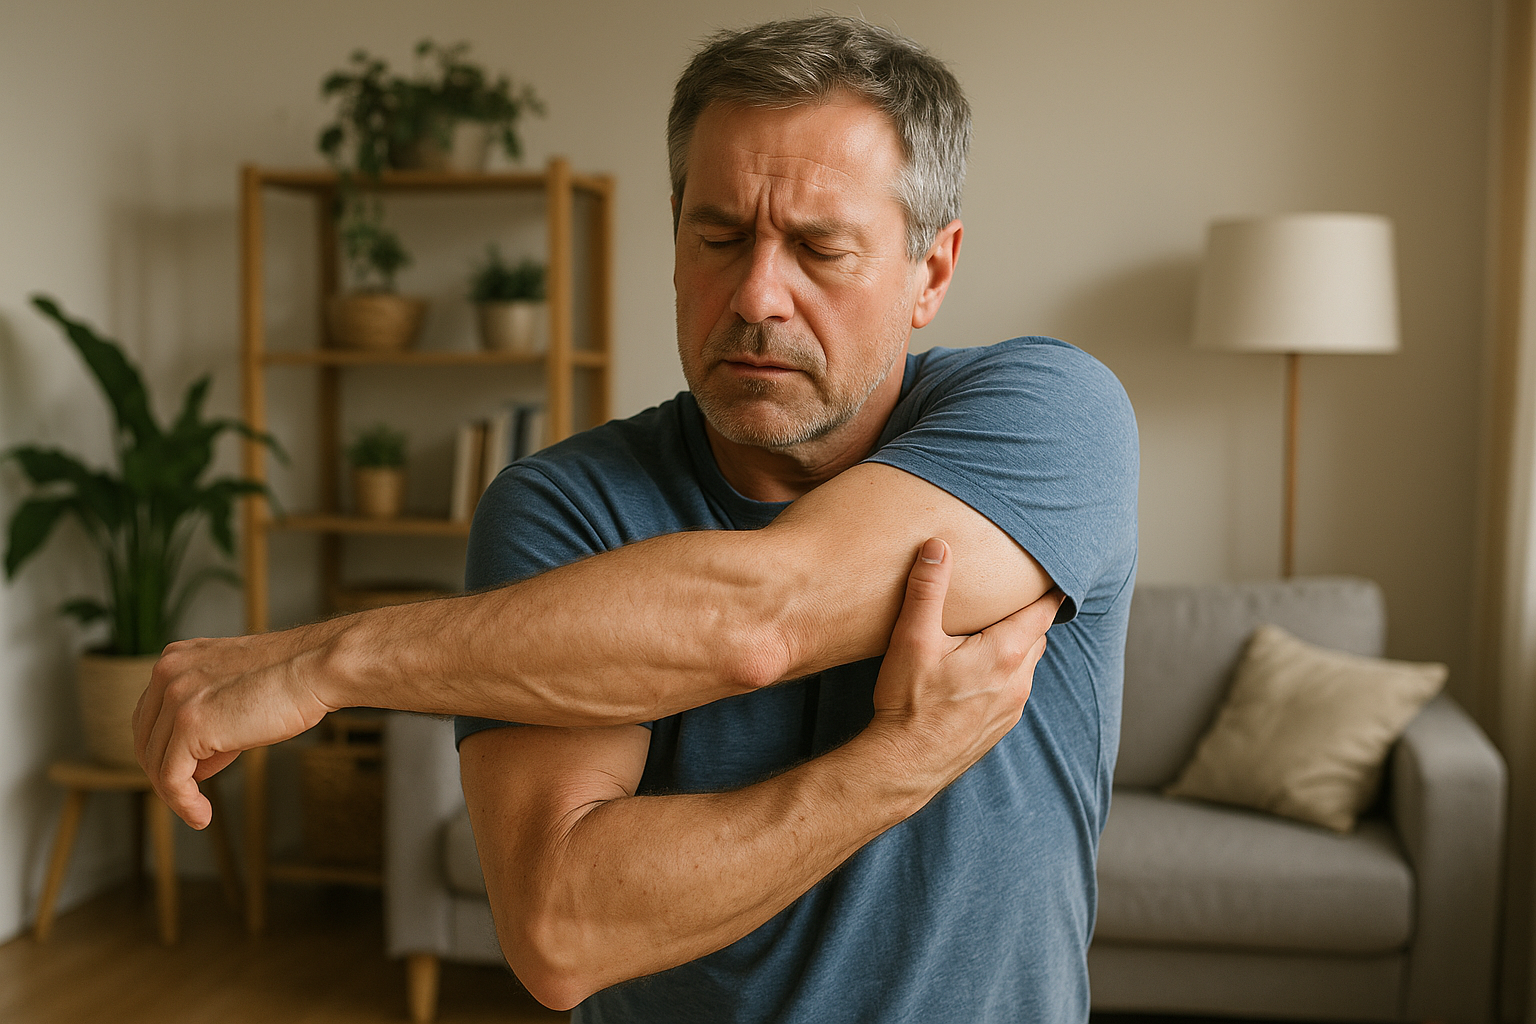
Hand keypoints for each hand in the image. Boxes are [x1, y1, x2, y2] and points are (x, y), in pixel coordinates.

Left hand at [133, 623, 343, 827]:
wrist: (318, 668)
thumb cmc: (293, 679)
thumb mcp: (236, 691)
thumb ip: (209, 716)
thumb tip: (197, 763)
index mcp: (175, 659)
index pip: (150, 715)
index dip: (165, 749)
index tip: (188, 772)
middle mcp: (168, 673)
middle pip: (145, 739)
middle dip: (165, 772)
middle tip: (191, 794)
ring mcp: (176, 697)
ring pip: (156, 763)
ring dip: (176, 793)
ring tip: (199, 811)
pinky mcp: (190, 725)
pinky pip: (172, 779)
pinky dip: (183, 804)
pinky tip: (201, 816)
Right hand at [866, 537, 1061, 794]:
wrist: (905, 766)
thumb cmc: (908, 703)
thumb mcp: (912, 639)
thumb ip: (927, 589)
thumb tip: (937, 546)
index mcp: (1005, 653)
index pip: (1043, 611)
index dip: (1049, 589)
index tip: (1051, 570)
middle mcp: (1018, 680)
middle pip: (1037, 635)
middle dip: (1029, 614)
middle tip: (1016, 592)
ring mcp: (1012, 707)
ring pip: (1026, 663)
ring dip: (1016, 644)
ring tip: (995, 628)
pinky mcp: (999, 726)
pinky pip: (1014, 688)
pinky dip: (1005, 671)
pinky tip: (978, 670)